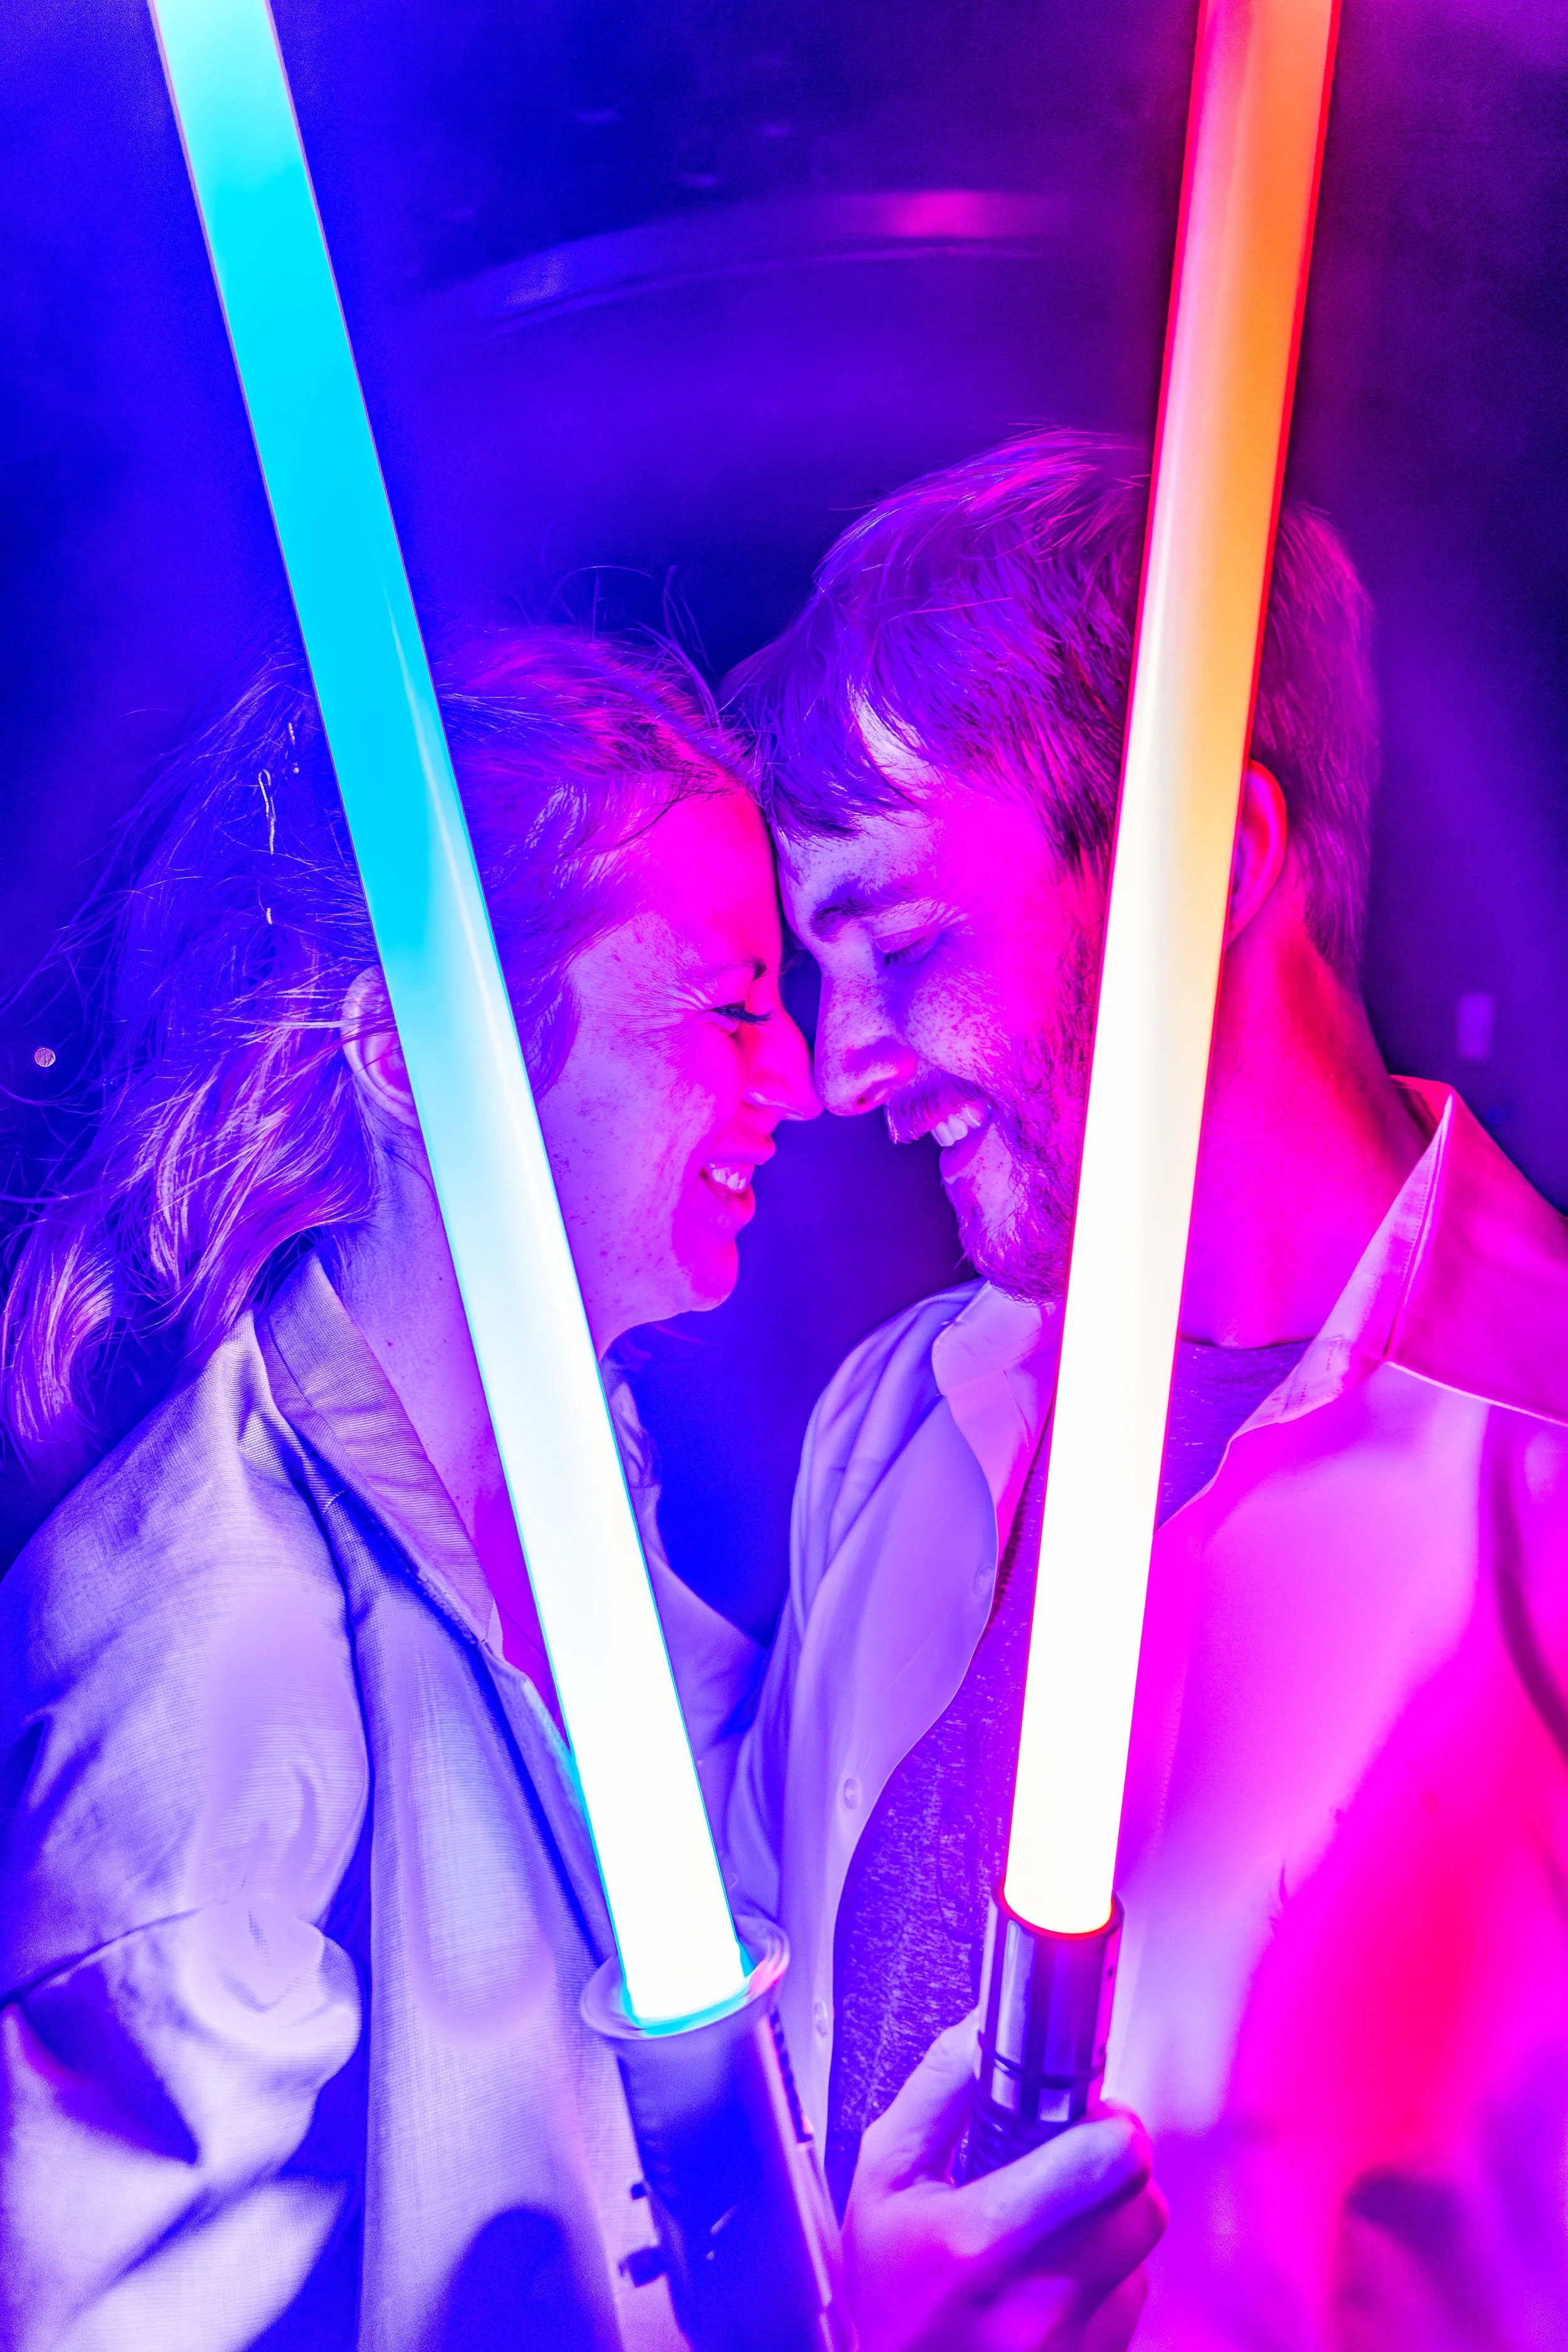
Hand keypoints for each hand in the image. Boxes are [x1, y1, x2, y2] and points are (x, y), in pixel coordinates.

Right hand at [842, 2015, 1166, 2351]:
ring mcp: (1076, 2342)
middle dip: (1111, 2166)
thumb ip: (937, 2094)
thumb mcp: (883, 2181)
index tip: (1077, 2114)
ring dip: (1110, 2220)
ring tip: (1050, 2223)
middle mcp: (1042, 2301)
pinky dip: (1106, 2274)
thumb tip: (983, 2025)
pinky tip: (1053, 2276)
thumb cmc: (891, 2294)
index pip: (1110, 2158)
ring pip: (1142, 2244)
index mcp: (983, 2241)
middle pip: (1141, 2198)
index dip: (1104, 2121)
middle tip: (1067, 2162)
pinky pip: (1133, 2294)